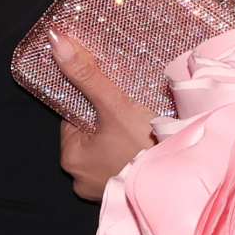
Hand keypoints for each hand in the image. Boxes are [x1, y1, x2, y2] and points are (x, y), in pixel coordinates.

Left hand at [55, 35, 155, 200]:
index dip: (95, 105)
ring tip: (142, 132)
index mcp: (70, 157)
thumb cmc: (144, 149)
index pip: (75, 117)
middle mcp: (79, 179)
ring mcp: (99, 189)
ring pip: (105, 148)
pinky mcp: (119, 194)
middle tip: (133, 116)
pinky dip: (129, 155)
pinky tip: (145, 149)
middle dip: (109, 122)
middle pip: (90, 133)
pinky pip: (119, 164)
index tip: (115, 102)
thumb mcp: (114, 106)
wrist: (178, 184)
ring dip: (120, 139)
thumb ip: (87, 75)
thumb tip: (56, 41)